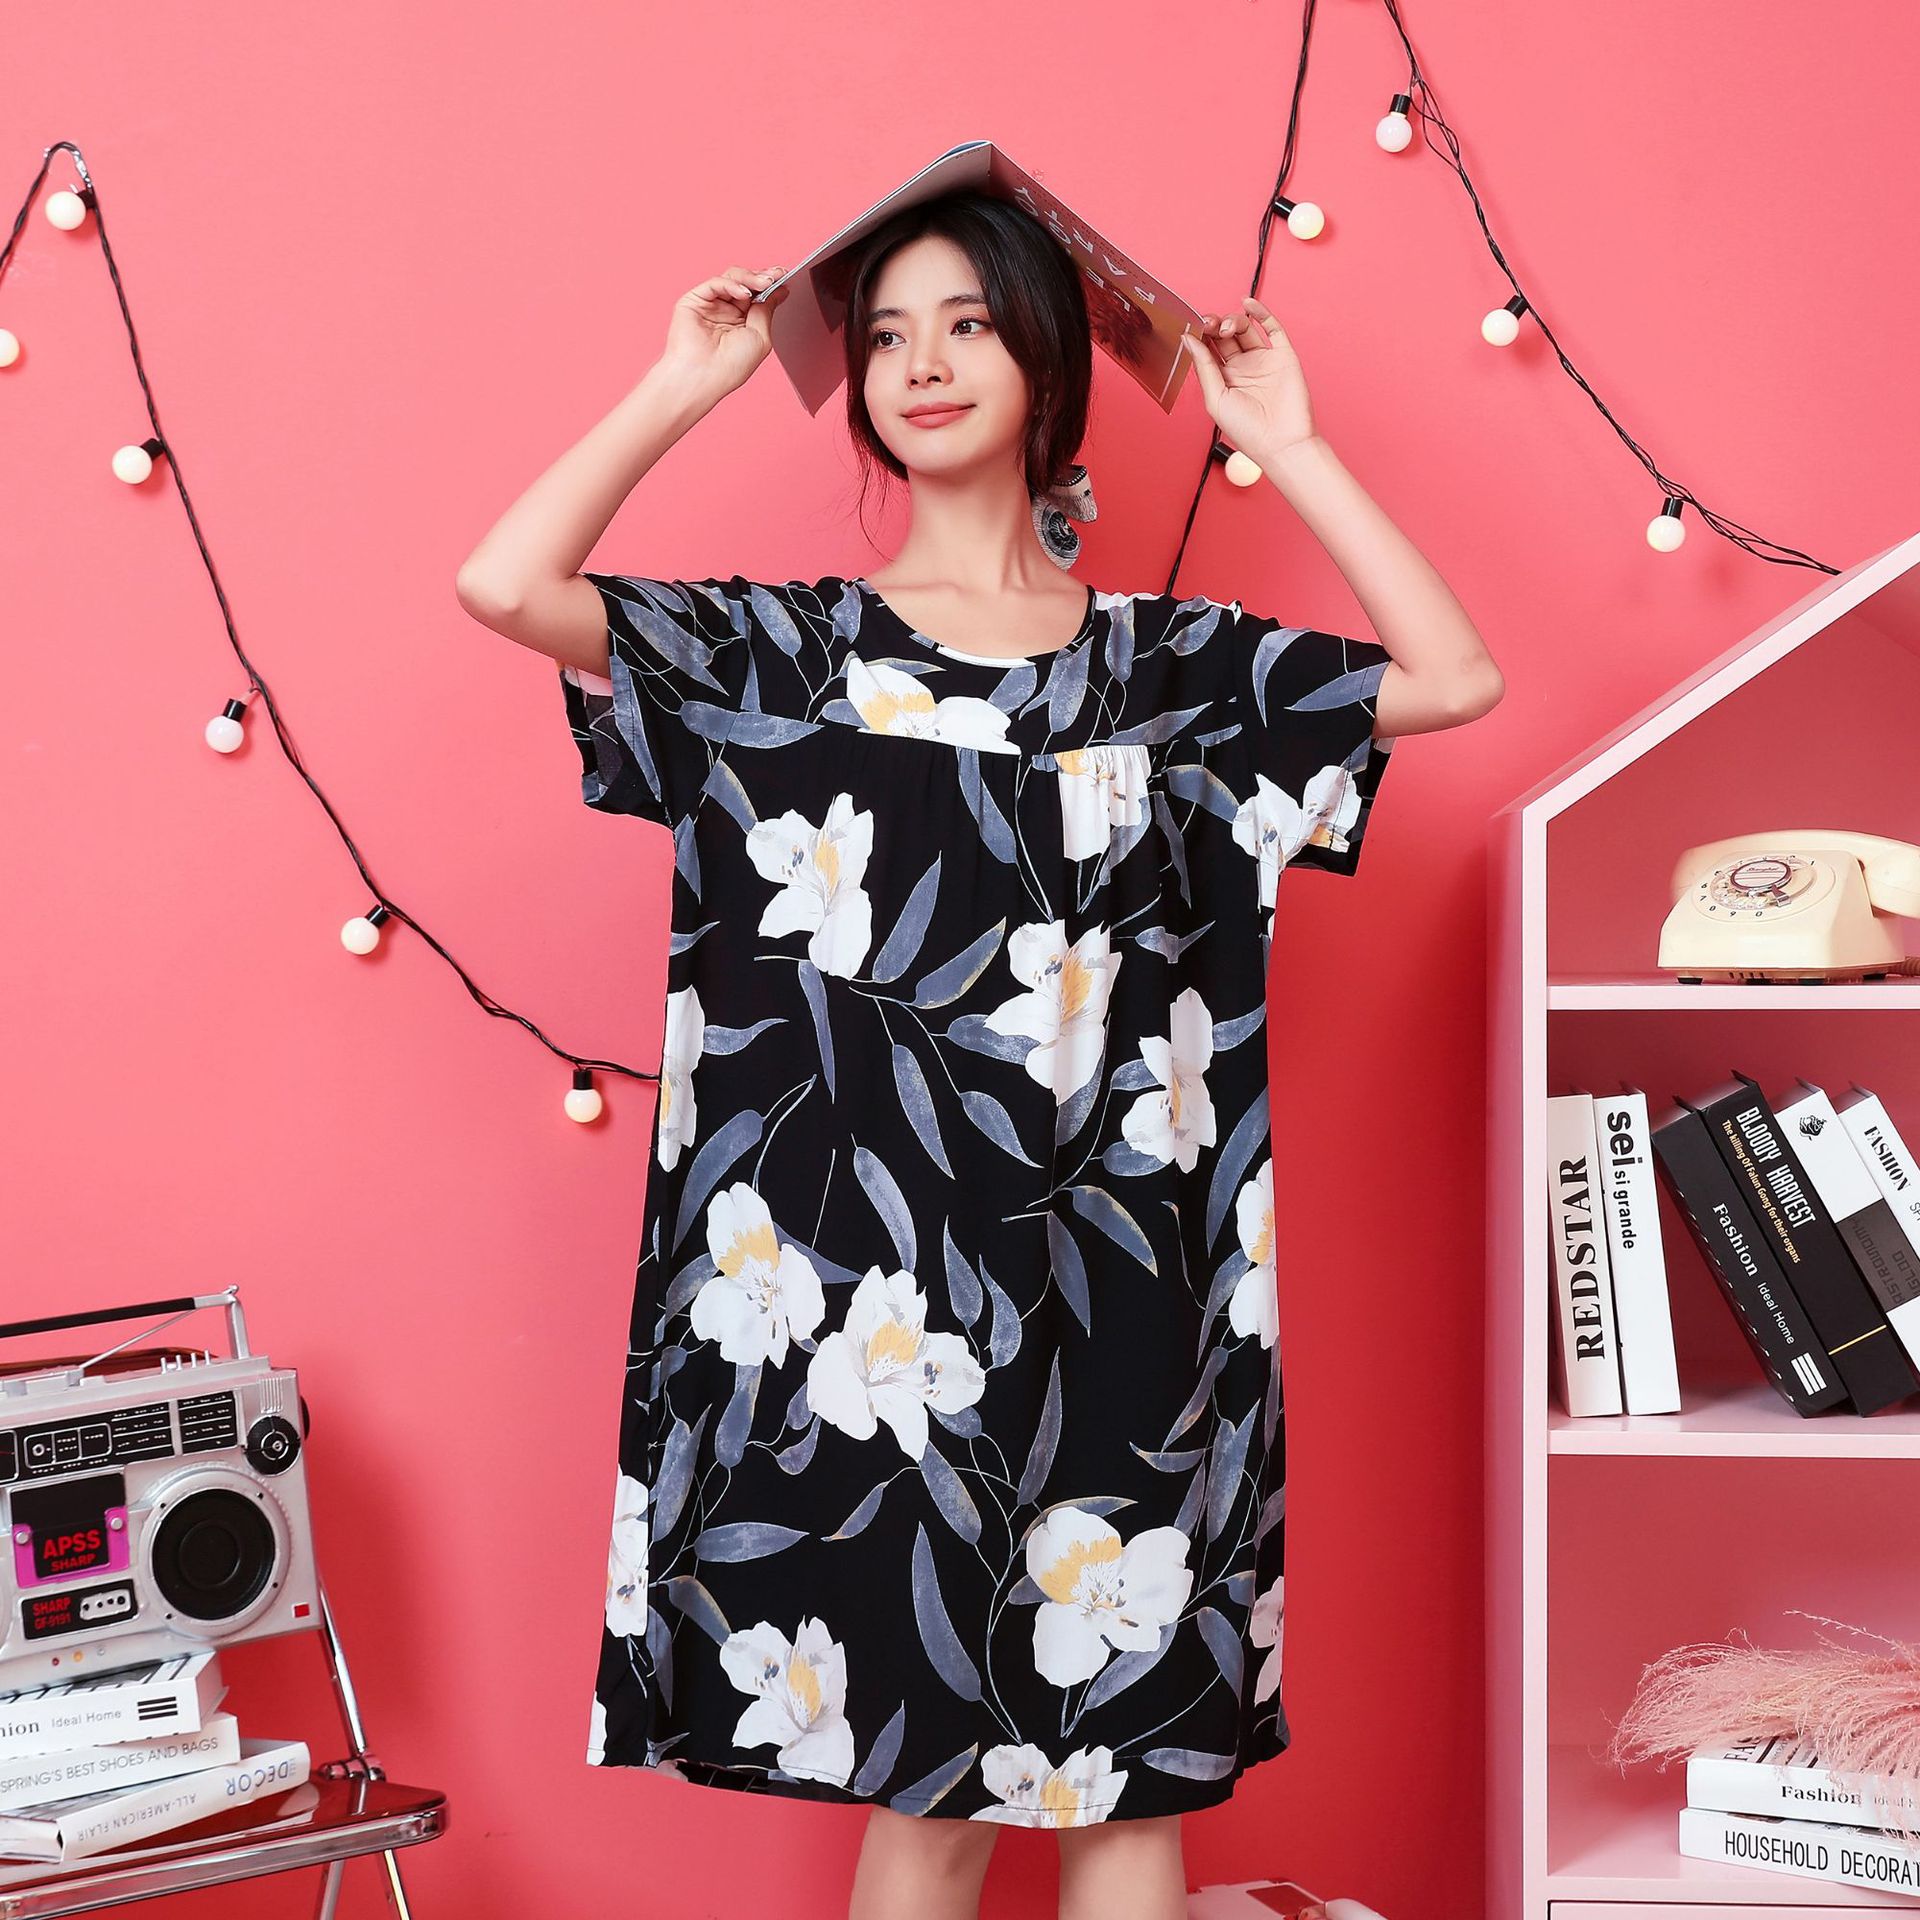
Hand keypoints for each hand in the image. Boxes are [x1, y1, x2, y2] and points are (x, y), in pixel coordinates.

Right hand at [658, 264, 790, 397]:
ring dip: (750, 278)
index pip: (757, 296)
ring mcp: (710, 305)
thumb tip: (780, 290)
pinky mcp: (695, 300)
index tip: (784, 275)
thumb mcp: (761, 337)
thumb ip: (767, 310)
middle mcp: (726, 312)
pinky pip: (715, 283)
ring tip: (764, 283)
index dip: (770, 284)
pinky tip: (744, 293)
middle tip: (776, 274)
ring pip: (732, 279)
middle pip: (746, 283)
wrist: (703, 376)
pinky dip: (732, 284)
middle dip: (762, 277)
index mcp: (742, 323)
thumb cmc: (730, 366)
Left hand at [1178, 296, 1316, 461]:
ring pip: (1245, 329)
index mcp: (1223, 380)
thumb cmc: (1247, 431)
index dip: (1199, 335)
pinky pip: (1272, 328)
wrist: (1282, 443)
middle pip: (1224, 336)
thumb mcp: (1215, 399)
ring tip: (1226, 327)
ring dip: (1232, 321)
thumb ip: (1203, 367)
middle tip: (1207, 323)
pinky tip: (1247, 303)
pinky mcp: (1283, 355)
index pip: (1208, 349)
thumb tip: (1187, 339)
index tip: (1190, 325)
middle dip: (1214, 325)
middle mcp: (1242, 368)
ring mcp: (1263, 360)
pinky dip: (1260, 312)